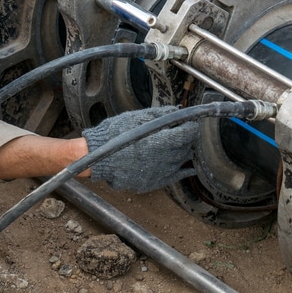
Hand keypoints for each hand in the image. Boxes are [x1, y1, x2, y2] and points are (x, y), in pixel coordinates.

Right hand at [82, 106, 197, 192]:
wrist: (98, 157)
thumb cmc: (114, 135)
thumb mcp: (136, 118)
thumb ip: (159, 114)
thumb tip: (177, 110)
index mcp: (159, 140)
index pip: (187, 133)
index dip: (192, 126)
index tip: (193, 122)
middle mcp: (163, 158)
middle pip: (186, 146)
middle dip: (188, 137)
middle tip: (185, 130)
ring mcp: (159, 171)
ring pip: (182, 160)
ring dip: (185, 151)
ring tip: (181, 144)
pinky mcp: (154, 181)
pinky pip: (176, 176)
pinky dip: (184, 170)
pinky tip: (188, 166)